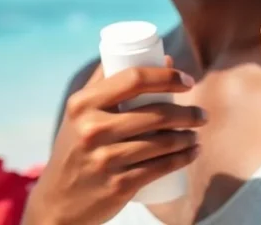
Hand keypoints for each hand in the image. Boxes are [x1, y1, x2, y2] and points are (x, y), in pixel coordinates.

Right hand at [23, 62, 204, 224]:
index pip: (134, 79)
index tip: (188, 81)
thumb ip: (113, 79)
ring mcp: (105, 159)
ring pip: (163, 142)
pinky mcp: (118, 186)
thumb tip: (165, 58)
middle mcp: (92, 129)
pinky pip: (161, 168)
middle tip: (201, 114)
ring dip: (189, 137)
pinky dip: (183, 158)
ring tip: (196, 134)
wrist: (58, 201)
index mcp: (83, 104)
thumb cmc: (76, 146)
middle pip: (157, 113)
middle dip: (189, 113)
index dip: (167, 76)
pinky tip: (193, 152)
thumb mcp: (81, 112)